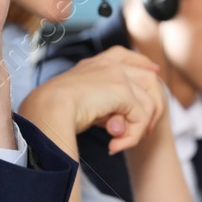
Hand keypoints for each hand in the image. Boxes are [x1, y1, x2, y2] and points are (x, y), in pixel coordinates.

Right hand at [20, 46, 165, 154]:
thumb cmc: (54, 111)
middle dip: (154, 103)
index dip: (142, 62)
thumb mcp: (81, 103)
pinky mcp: (122, 90)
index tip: (154, 70)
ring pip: (147, 103)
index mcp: (94, 64)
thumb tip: (118, 126)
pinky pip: (140, 117)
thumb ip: (101, 107)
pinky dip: (131, 136)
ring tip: (119, 144)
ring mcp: (117, 75)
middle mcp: (107, 64)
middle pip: (147, 76)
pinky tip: (114, 146)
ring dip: (137, 129)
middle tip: (147, 130)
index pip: (123, 55)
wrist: (47, 108)